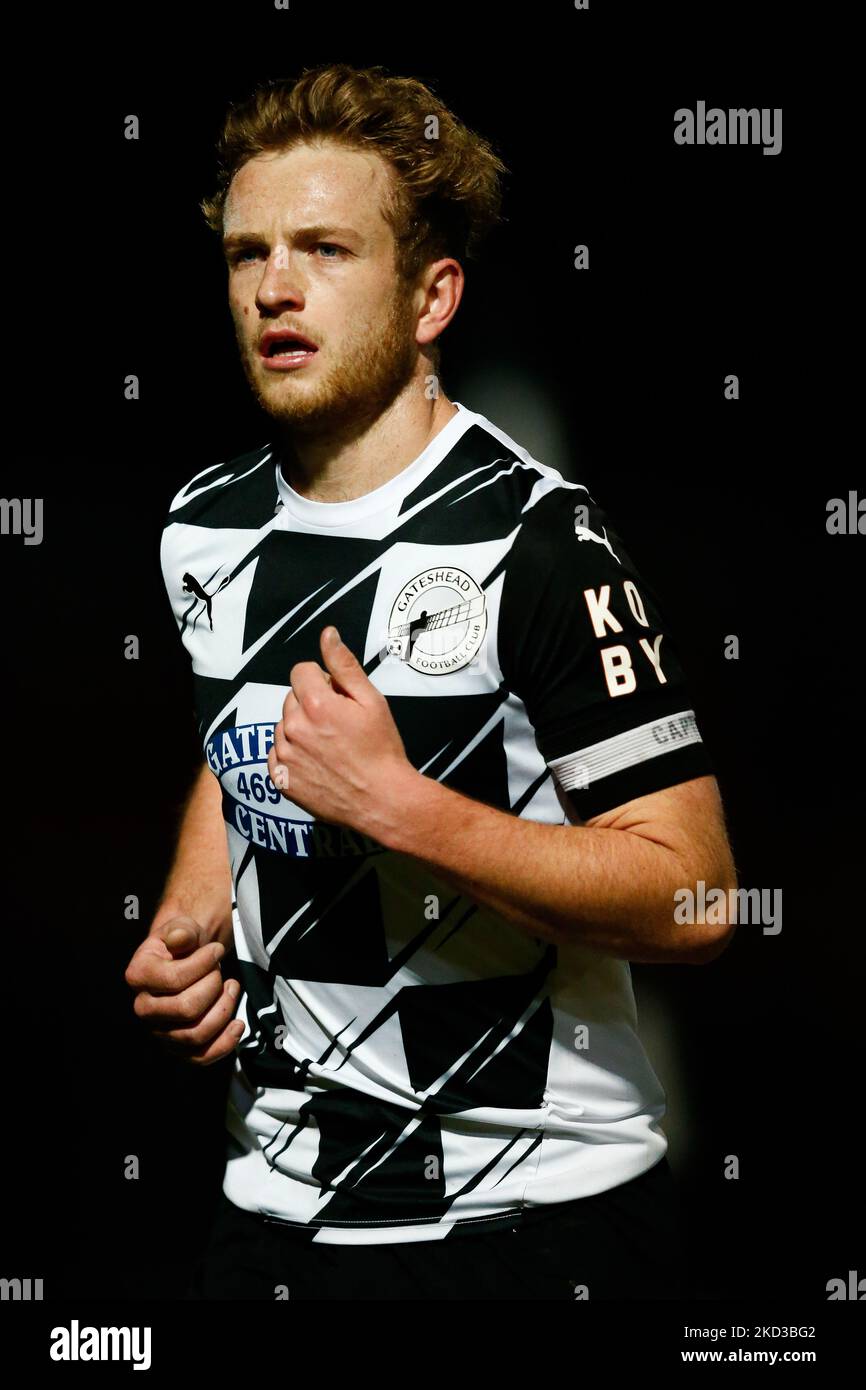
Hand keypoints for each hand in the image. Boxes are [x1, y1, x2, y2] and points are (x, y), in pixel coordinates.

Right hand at [124, 916, 243, 1065]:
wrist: (185, 960)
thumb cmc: (183, 944)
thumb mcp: (182, 928)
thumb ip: (182, 931)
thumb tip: (180, 939)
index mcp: (138, 975)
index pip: (175, 979)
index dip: (204, 963)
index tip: (217, 950)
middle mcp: (143, 1008)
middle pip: (187, 1009)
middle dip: (214, 986)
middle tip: (220, 971)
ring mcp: (160, 1031)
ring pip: (196, 1034)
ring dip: (224, 1010)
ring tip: (232, 987)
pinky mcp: (178, 1046)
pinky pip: (201, 1057)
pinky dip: (224, 1043)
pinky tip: (238, 1024)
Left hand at [267, 625, 414, 836]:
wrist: (382, 800)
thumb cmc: (382, 749)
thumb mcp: (371, 700)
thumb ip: (344, 665)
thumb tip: (327, 633)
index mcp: (315, 704)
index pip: (301, 672)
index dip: (322, 680)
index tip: (339, 697)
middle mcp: (293, 728)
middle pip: (292, 698)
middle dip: (311, 704)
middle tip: (339, 724)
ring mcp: (285, 755)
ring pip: (284, 726)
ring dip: (301, 729)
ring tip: (329, 746)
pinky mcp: (282, 779)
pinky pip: (277, 754)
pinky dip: (292, 754)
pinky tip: (316, 762)